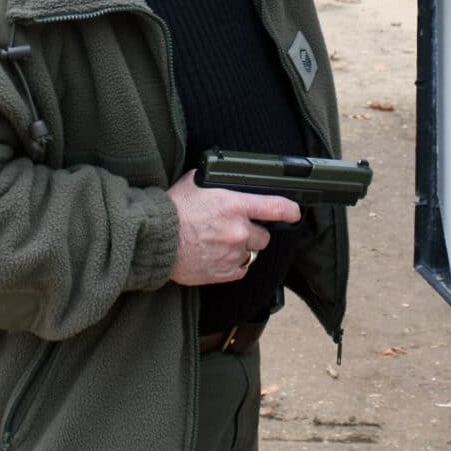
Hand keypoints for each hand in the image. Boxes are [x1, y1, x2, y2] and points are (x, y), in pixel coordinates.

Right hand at [165, 170, 301, 285]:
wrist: (156, 240)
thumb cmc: (173, 210)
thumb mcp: (196, 183)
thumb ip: (217, 183)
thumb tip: (223, 177)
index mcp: (235, 206)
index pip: (276, 208)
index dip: (290, 211)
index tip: (294, 213)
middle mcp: (238, 231)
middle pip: (264, 236)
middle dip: (253, 233)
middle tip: (234, 229)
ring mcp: (232, 253)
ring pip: (251, 254)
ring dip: (241, 249)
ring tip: (220, 243)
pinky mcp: (224, 272)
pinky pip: (240, 270)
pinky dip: (232, 265)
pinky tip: (217, 256)